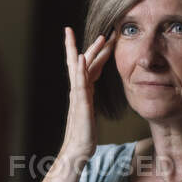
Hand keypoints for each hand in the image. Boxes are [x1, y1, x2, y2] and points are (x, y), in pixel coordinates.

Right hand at [62, 27, 114, 160]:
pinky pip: (80, 84)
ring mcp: (79, 96)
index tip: (104, 37)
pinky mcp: (80, 104)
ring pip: (83, 69)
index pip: (90, 66)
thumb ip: (89, 99)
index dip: (96, 51)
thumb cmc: (84, 134)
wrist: (77, 150)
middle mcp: (80, 90)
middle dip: (93, 46)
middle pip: (85, 63)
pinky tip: (82, 59)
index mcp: (84, 91)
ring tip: (99, 38)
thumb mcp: (90, 112)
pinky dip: (80, 70)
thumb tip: (92, 90)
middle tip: (102, 31)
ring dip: (90, 52)